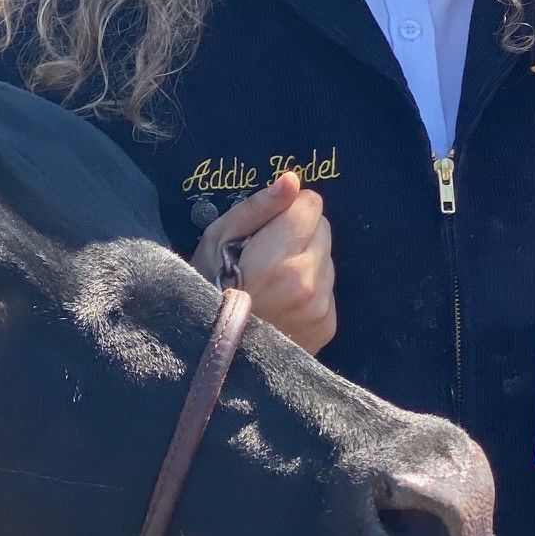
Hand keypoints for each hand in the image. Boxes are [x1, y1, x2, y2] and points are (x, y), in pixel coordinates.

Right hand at [190, 170, 335, 355]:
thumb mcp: (216, 241)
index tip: (267, 228)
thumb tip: (292, 181)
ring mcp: (318, 309)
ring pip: (327, 258)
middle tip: (267, 257)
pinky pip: (329, 287)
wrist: (212, 354)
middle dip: (299, 234)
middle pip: (323, 229)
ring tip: (273, 282)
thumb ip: (258, 208)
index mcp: (275, 259)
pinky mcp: (326, 326)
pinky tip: (283, 301)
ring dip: (306, 261)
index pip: (311, 205)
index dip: (288, 210)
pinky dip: (311, 288)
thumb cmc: (206, 289)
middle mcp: (304, 284)